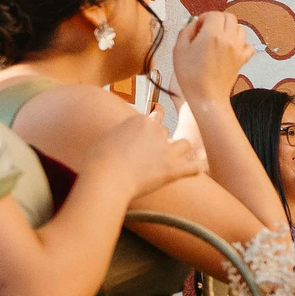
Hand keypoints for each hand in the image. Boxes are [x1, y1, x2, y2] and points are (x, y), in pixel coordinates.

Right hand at [91, 110, 205, 197]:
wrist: (107, 177)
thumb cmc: (99, 160)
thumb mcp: (108, 137)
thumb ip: (122, 133)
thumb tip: (124, 137)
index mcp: (141, 121)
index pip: (154, 118)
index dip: (151, 127)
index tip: (150, 132)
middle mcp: (157, 131)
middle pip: (165, 132)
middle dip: (160, 142)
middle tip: (151, 155)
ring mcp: (167, 150)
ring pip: (184, 144)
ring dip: (180, 151)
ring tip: (176, 159)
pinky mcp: (173, 169)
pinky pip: (194, 168)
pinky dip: (195, 169)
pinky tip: (194, 171)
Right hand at [170, 11, 255, 99]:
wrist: (206, 97)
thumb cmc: (192, 77)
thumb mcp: (179, 49)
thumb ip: (186, 30)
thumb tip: (193, 23)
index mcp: (212, 34)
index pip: (214, 14)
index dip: (204, 17)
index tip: (198, 25)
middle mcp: (228, 39)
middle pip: (229, 17)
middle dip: (217, 20)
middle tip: (207, 29)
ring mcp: (237, 49)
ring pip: (240, 28)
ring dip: (229, 29)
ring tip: (218, 38)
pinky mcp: (242, 59)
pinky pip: (248, 45)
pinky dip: (241, 43)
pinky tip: (230, 48)